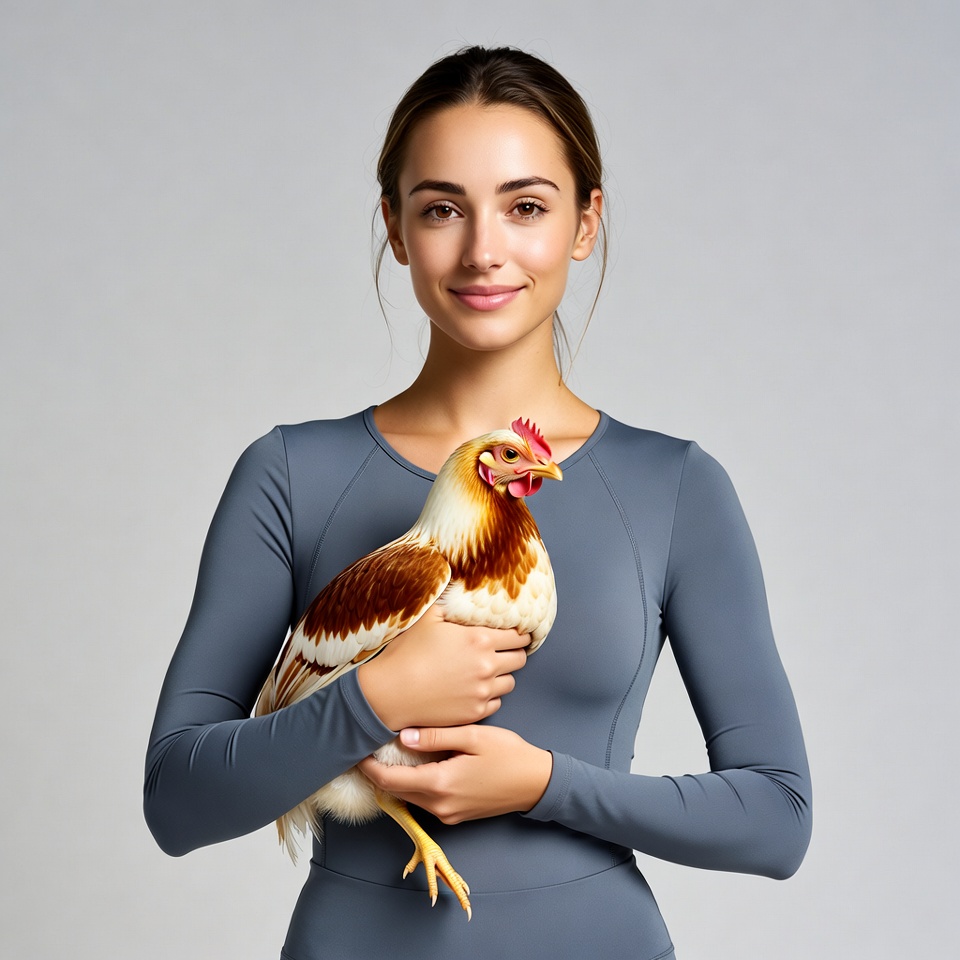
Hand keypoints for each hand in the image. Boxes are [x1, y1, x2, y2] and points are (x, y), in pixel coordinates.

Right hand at [357, 604, 529, 730]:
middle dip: (514, 653)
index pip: (518, 636)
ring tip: (488, 671)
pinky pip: (496, 702)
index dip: (519, 634)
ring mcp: (482, 691)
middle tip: (505, 652)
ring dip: (502, 676)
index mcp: (480, 639)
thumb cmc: (407, 652)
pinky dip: (489, 696)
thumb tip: (460, 594)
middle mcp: (487, 665)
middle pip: (520, 659)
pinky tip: (476, 689)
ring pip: (510, 683)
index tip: (517, 634)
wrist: (391, 691)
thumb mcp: (428, 618)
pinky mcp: (475, 712)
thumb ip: (451, 606)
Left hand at [357, 724, 552, 823]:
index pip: (390, 781)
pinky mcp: (455, 816)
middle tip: (369, 746)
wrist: (536, 784)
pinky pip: (424, 801)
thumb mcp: (473, 737)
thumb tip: (403, 736)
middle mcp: (439, 806)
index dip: (369, 768)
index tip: (357, 749)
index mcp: (441, 784)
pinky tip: (416, 764)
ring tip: (388, 752)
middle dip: (378, 772)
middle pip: (395, 792)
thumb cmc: (508, 755)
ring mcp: (447, 814)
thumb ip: (437, 736)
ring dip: (396, 779)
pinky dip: (414, 785)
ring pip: (409, 797)